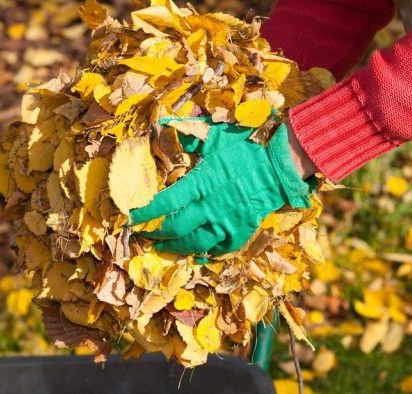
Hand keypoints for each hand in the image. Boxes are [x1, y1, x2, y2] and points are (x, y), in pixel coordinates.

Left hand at [129, 116, 312, 255]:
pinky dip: (206, 253)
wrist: (280, 165)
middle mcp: (211, 206)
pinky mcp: (241, 231)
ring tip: (163, 247)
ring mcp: (227, 222)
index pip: (166, 202)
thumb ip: (187, 132)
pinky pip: (220, 249)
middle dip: (156, 234)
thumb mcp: (215, 135)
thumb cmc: (246, 148)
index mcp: (202, 183)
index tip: (131, 217)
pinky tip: (197, 253)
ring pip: (195, 244)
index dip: (146, 213)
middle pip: (176, 228)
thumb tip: (162, 123)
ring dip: (176, 247)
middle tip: (144, 235)